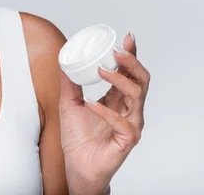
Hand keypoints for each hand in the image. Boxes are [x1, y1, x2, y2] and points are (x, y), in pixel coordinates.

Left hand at [59, 33, 149, 193]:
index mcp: (118, 98)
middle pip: (141, 80)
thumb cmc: (78, 137)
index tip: (127, 38)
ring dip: (119, 80)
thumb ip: (68, 83)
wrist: (77, 165)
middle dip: (132, 62)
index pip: (130, 72)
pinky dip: (106, 111)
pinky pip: (121, 123)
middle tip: (116, 51)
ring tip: (101, 71)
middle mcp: (129, 109)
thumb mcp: (68, 103)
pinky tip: (91, 103)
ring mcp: (131, 124)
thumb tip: (63, 60)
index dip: (132, 55)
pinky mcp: (128, 139)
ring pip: (137, 97)